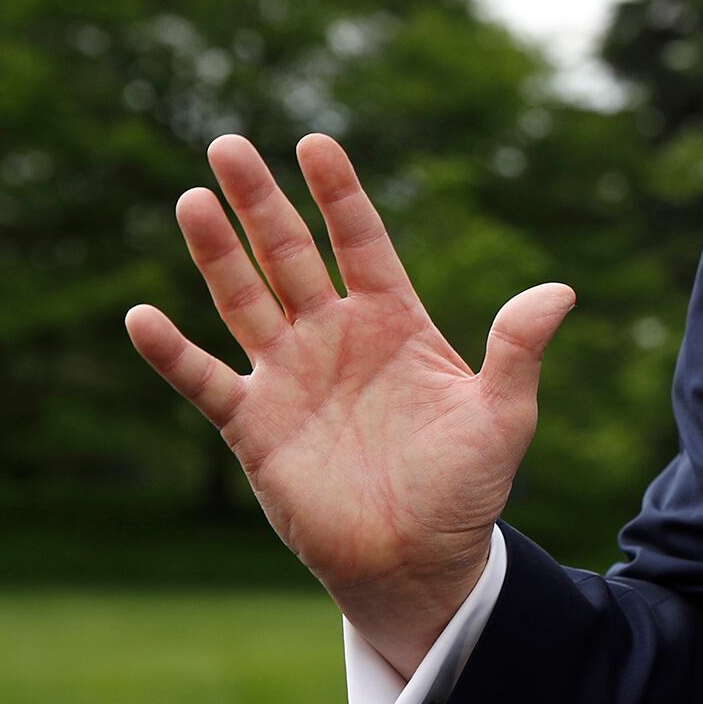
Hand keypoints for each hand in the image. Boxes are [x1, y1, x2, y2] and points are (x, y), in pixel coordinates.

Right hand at [123, 133, 574, 673]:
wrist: (420, 559)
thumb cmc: (467, 486)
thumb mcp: (504, 414)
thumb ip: (519, 350)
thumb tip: (560, 291)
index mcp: (395, 322)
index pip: (362, 242)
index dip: (339, 194)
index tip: (316, 143)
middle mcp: (336, 337)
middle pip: (290, 255)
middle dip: (261, 202)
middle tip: (228, 144)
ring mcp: (291, 377)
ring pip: (244, 300)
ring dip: (216, 253)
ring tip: (191, 200)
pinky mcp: (255, 426)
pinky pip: (206, 381)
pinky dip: (173, 353)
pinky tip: (142, 316)